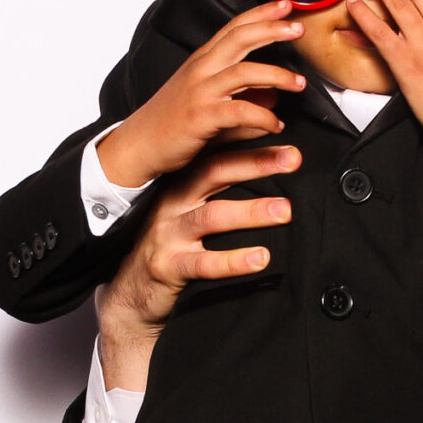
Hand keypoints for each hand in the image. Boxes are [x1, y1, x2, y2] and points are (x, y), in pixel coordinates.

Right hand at [95, 0, 304, 187]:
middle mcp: (201, 70)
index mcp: (202, 61)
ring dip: (277, 75)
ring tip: (300, 83)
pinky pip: (240, 111)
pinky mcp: (201, 117)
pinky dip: (263, 117)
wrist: (139, 145)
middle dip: (272, 29)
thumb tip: (273, 95)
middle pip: (240, 38)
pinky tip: (276, 124)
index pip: (234, 28)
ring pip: (244, 72)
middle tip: (299, 28)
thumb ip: (241, 93)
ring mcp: (200, 92)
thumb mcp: (206, 98)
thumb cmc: (171, 121)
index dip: (260, 14)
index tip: (285, 4)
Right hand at [95, 141, 300, 390]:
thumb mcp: (187, 212)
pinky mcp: (168, 266)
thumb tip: (265, 170)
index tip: (280, 130)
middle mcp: (173, 202)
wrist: (130, 292)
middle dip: (255, 163)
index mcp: (181, 184)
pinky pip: (204, 263)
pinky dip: (234, 261)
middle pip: (215, 173)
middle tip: (292, 159)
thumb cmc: (168, 246)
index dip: (246, 139)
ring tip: (284, 210)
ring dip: (251, 211)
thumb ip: (216, 192)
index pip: (215, 153)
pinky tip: (260, 258)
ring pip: (212, 216)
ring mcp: (168, 233)